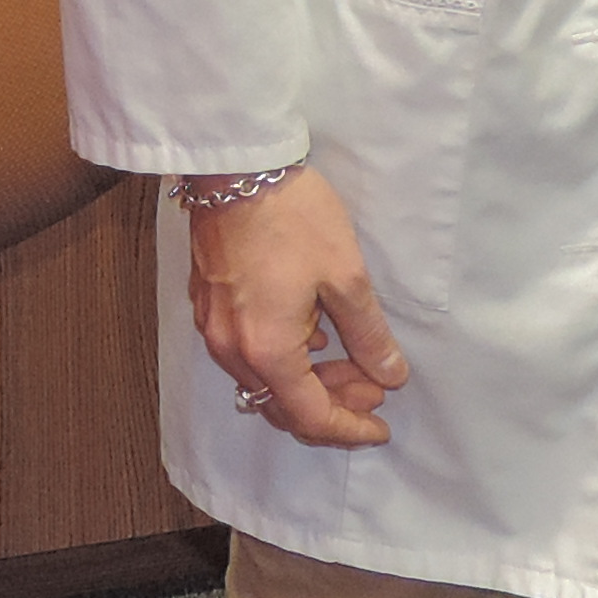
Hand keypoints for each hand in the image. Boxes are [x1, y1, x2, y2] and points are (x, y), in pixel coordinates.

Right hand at [185, 164, 409, 446]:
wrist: (234, 168)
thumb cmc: (292, 216)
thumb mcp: (345, 275)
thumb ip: (368, 333)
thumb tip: (390, 374)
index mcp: (267, 349)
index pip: (310, 415)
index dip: (348, 429)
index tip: (380, 427)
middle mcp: (231, 350)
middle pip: (281, 405)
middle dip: (331, 405)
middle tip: (375, 389)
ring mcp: (212, 328)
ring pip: (262, 381)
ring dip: (306, 381)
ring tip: (349, 357)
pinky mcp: (206, 305)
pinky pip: (245, 354)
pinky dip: (281, 358)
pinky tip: (311, 331)